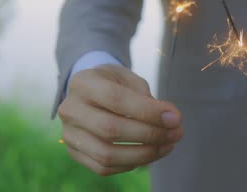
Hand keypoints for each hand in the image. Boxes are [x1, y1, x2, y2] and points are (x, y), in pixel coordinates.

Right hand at [58, 64, 182, 175]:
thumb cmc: (114, 83)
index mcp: (83, 83)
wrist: (90, 93)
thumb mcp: (129, 78)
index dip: (148, 111)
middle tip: (176, 133)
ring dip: (144, 154)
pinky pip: (103, 168)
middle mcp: (70, 109)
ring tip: (168, 145)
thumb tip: (169, 119)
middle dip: (150, 134)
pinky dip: (131, 164)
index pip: (115, 99)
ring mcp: (69, 134)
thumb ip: (147, 97)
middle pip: (110, 129)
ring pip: (106, 154)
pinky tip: (150, 153)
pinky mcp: (75, 153)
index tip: (175, 117)